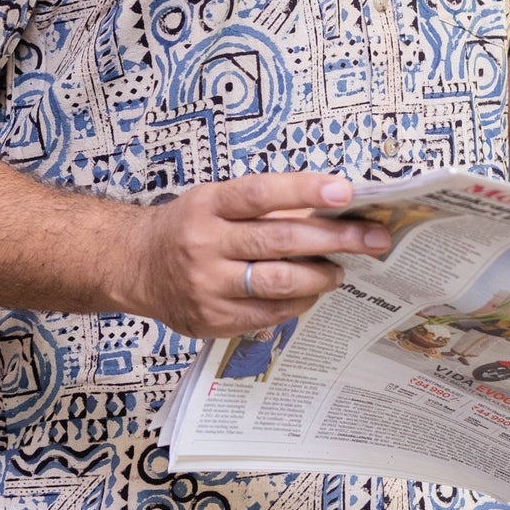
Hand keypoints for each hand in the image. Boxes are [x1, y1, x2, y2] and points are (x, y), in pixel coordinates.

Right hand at [119, 173, 391, 338]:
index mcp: (207, 205)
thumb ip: (265, 206)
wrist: (136, 265)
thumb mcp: (215, 200)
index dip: (304, 191)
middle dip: (335, 240)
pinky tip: (310, 293)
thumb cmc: (188, 226)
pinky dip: (297, 303)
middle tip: (373, 239)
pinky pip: (268, 314)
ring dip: (320, 276)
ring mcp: (207, 285)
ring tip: (340, 270)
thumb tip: (329, 209)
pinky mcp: (211, 319)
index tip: (344, 192)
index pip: (260, 194)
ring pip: (279, 282)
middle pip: (280, 241)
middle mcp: (204, 244)